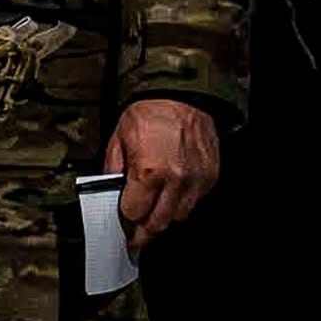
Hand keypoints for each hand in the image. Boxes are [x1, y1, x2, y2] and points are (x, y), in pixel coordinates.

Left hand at [104, 99, 219, 251]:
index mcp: (149, 172)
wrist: (183, 92)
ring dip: (166, 215)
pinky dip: (185, 199)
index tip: (124, 217)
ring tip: (157, 204)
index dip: (126, 216)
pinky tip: (175, 188)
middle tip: (137, 227)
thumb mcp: (119, 137)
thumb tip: (110, 194)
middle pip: (157, 224)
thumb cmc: (151, 110)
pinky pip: (196, 200)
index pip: (134, 214)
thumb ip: (113, 170)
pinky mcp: (210, 175)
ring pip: (179, 216)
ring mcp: (196, 179)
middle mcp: (176, 180)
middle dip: (144, 228)